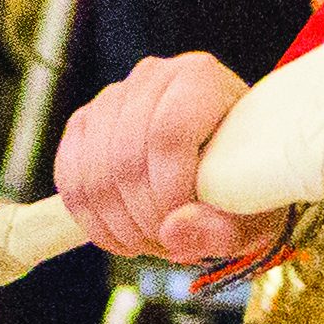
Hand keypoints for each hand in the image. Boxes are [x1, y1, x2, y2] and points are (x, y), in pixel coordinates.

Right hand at [54, 52, 279, 262]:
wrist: (225, 163)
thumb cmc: (245, 183)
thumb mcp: (252, 211)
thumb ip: (222, 227)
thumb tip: (173, 231)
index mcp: (201, 77)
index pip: (168, 135)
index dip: (169, 192)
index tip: (184, 225)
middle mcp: (154, 76)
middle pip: (126, 158)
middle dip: (143, 218)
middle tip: (168, 246)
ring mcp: (112, 98)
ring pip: (93, 175)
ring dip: (118, 226)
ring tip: (150, 243)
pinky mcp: (84, 124)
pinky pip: (71, 180)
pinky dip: (90, 220)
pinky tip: (120, 237)